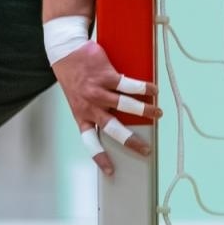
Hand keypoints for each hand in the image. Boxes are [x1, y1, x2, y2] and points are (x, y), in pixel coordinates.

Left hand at [51, 41, 163, 177]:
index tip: (111, 172)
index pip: (89, 141)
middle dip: (131, 140)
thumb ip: (95, 110)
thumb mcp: (79, 99)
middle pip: (112, 129)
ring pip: (126, 106)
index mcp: (81, 115)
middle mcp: (89, 106)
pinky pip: (129, 84)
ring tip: (158, 113)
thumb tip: (122, 119)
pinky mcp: (105, 75)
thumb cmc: (75, 77)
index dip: (100, 157)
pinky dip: (144, 88)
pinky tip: (153, 89)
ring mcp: (97, 91)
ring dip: (145, 110)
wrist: (65, 52)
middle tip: (146, 149)